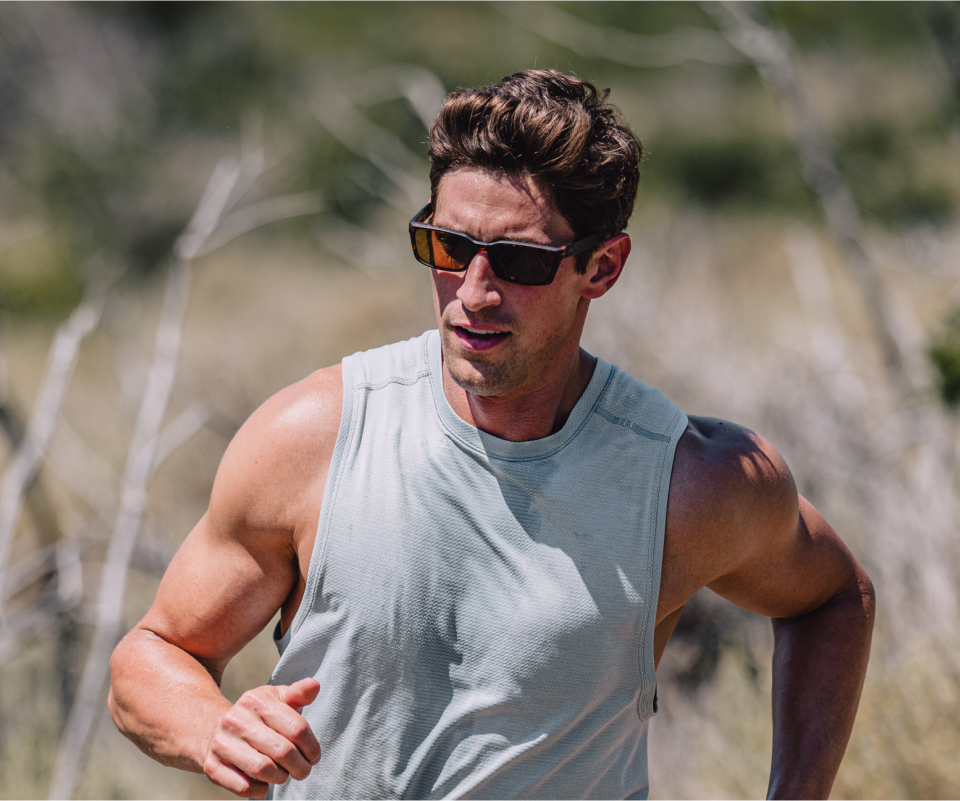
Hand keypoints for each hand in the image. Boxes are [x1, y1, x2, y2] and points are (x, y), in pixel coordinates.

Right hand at [203, 678, 321, 798]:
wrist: (215, 729)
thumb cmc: (259, 715)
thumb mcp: (278, 699)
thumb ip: (299, 694)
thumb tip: (314, 686)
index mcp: (256, 700)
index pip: (297, 728)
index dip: (311, 746)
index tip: (314, 756)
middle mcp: (236, 719)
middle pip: (282, 751)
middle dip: (300, 766)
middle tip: (303, 770)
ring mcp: (222, 743)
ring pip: (263, 770)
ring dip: (281, 777)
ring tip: (284, 774)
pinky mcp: (212, 766)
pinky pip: (244, 787)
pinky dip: (260, 789)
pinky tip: (265, 782)